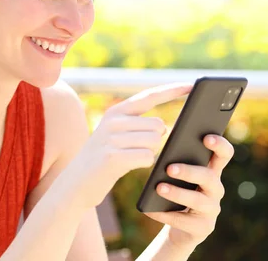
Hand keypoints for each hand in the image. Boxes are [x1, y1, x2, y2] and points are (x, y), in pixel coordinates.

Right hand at [68, 82, 192, 208]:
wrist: (75, 183)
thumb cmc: (105, 159)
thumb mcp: (117, 135)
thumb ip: (138, 125)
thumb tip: (165, 125)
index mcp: (117, 111)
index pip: (150, 95)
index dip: (172, 90)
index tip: (192, 85)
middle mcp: (113, 120)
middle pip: (158, 125)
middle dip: (156, 139)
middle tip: (136, 149)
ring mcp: (111, 138)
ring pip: (154, 141)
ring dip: (149, 152)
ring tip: (129, 157)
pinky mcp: (112, 157)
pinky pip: (146, 157)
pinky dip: (143, 163)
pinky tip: (127, 166)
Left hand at [144, 134, 234, 249]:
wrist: (180, 226)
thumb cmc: (178, 190)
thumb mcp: (178, 175)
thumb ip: (176, 161)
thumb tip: (163, 154)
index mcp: (212, 170)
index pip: (224, 154)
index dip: (219, 145)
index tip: (206, 137)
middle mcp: (216, 189)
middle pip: (209, 177)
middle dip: (189, 171)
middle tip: (169, 168)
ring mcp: (212, 209)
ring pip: (197, 200)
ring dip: (177, 193)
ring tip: (158, 188)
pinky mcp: (203, 228)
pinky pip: (184, 221)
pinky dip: (165, 214)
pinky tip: (150, 209)